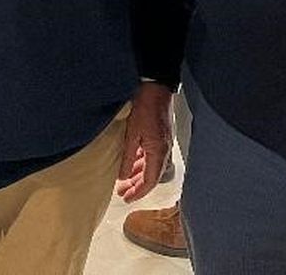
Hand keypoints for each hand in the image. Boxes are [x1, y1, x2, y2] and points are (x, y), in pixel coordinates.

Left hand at [114, 82, 172, 202]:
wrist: (156, 87)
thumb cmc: (145, 107)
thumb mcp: (132, 133)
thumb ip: (128, 157)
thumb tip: (123, 177)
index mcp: (158, 152)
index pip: (150, 181)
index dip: (138, 192)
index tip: (127, 199)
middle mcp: (163, 150)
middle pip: (151, 176)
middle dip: (137, 186)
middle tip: (122, 193)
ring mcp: (162, 143)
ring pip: (151, 166)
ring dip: (138, 174)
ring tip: (124, 180)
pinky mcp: (159, 135)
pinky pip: (151, 155)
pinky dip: (141, 162)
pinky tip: (132, 163)